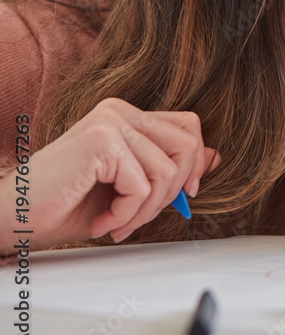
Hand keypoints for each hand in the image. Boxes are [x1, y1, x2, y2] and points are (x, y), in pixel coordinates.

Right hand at [1, 98, 219, 251]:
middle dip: (173, 191)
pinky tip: (103, 221)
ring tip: (118, 222)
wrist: (11, 219)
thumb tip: (215, 157)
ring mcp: (110, 122)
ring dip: (146, 210)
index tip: (183, 195)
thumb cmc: (63, 206)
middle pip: (188, 144)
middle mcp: (119, 112)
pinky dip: (127, 214)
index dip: (195, 163)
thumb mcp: (129, 188)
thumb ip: (168, 168)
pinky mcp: (101, 141)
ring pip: (168, 170)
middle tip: (140, 216)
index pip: (188, 126)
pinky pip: (143, 185)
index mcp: (126, 116)